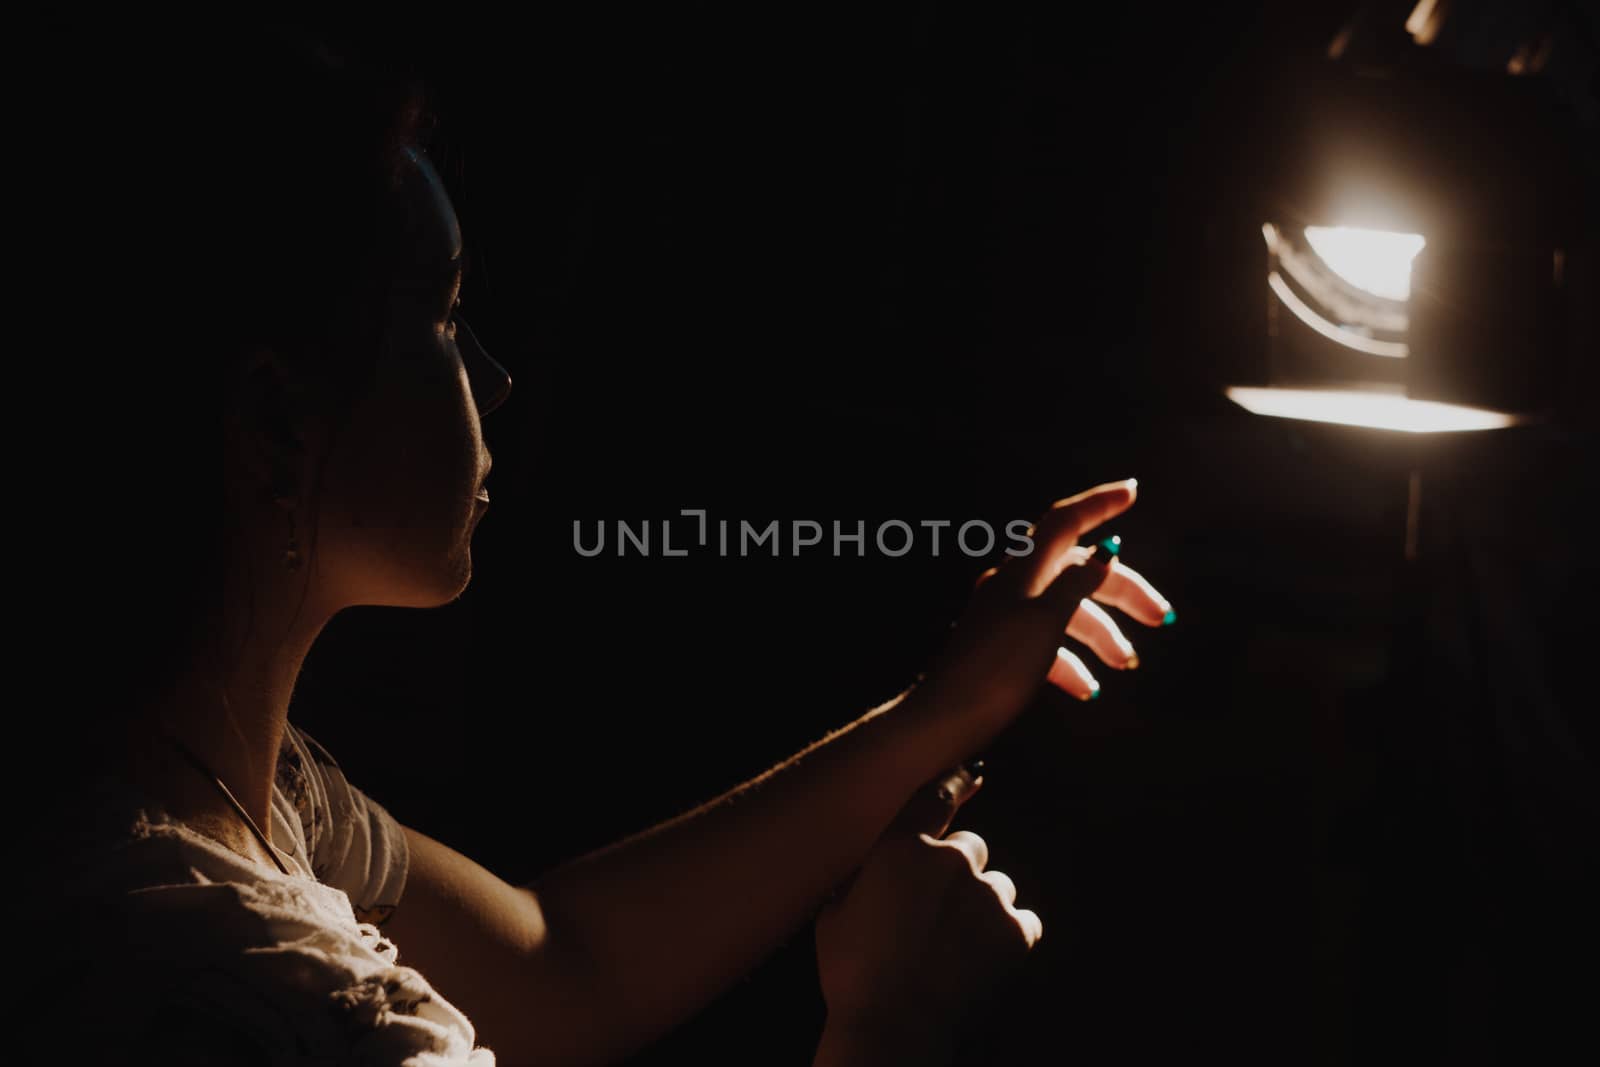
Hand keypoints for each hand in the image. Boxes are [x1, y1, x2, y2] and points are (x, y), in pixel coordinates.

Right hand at [814, 766, 1037, 1063]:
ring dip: (982, 904)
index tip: (968, 776)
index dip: (951, 785)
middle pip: (970, 846)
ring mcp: (989, 895)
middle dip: (956, 870)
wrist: (892, 1024)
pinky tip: (980, 958)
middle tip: (934, 911)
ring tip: (954, 944)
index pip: (935, 796)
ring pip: (998, 884)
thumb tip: (873, 865)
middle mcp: (952, 859)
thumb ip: (862, 876)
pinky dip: (1008, 935)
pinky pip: (1023, 921)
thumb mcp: (834, 912)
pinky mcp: (1017, 931)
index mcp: (903, 845)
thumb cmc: (852, 971)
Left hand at [913, 479, 1172, 734]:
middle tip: (1160, 618)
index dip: (1098, 504)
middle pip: (1077, 572)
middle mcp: (1014, 585)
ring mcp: (1007, 617)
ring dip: (1101, 635)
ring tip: (1127, 664)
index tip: (1132, 491)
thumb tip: (1104, 552)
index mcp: (1023, 570)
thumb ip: (1076, 583)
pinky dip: (1071, 663)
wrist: (948, 718)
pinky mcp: (1004, 650)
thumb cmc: (1000, 665)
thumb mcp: (1046, 620)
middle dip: (1120, 592)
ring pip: (1066, 612)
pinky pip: (1047, 645)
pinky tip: (1089, 689)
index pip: (1065, 522)